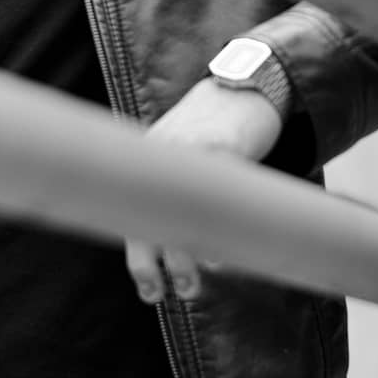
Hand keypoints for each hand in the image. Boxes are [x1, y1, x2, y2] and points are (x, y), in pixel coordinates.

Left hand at [125, 76, 283, 304]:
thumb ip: (171, 183)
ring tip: (199, 279)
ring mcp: (190, 150)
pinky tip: (223, 250)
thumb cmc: (215, 124)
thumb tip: (171, 236)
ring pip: (180, 217)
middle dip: (156, 265)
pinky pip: (218, 195)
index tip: (152, 293)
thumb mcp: (182, 148)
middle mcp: (162, 156)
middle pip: (148, 221)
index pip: (131, 217)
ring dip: (187, 257)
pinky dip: (219, 228)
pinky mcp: (221, 146)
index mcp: (148, 161)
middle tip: (175, 293)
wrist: (245, 85)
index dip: (140, 260)